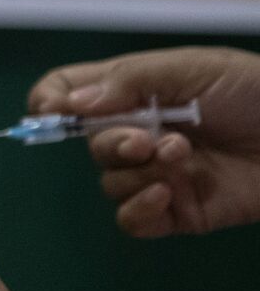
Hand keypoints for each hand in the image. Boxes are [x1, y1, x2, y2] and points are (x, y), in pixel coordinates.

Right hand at [30, 46, 259, 236]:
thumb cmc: (254, 91)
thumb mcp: (193, 69)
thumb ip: (129, 82)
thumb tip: (66, 106)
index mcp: (134, 92)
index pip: (68, 94)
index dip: (50, 102)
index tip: (53, 112)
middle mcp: (138, 133)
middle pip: (87, 144)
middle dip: (111, 143)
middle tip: (146, 140)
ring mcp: (155, 174)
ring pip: (109, 183)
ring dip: (140, 173)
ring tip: (184, 160)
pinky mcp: (176, 212)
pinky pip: (132, 221)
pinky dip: (140, 209)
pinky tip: (167, 194)